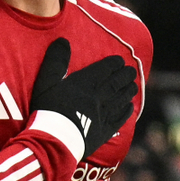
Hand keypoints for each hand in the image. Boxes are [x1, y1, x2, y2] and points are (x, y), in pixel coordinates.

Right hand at [30, 38, 137, 159]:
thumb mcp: (46, 82)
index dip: (115, 64)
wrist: (55, 140)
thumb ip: (55, 61)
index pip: (106, 69)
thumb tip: (63, 40)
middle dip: (125, 76)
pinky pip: (119, 119)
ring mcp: (104, 115)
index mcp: (86, 83)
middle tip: (131, 72)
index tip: (120, 61)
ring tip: (133, 86)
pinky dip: (126, 112)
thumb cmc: (47, 110)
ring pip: (121, 99)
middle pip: (117, 83)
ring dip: (128, 91)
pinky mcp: (104, 131)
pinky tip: (130, 108)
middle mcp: (99, 97)